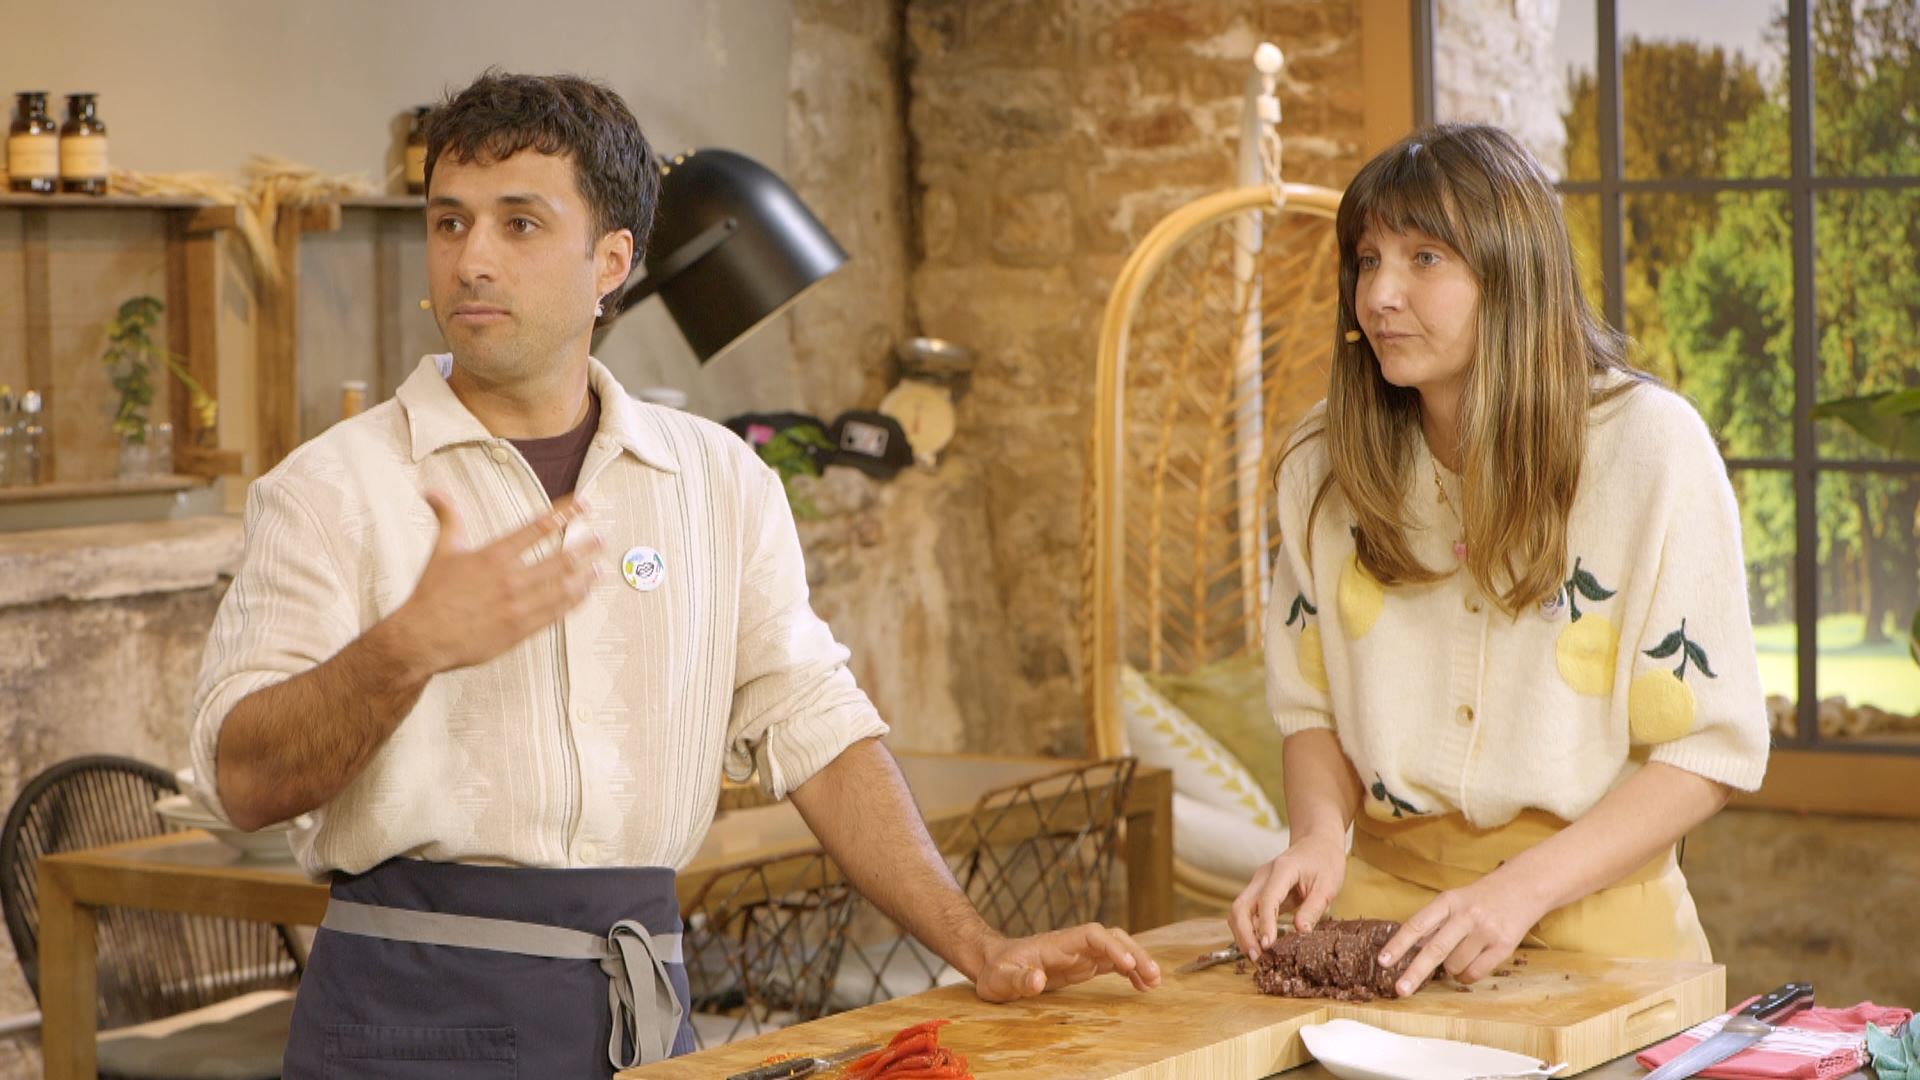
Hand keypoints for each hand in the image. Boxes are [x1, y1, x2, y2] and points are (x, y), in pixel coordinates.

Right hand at [386, 491, 602, 675]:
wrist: (423, 638)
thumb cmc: (432, 595)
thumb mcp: (442, 551)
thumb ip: (448, 518)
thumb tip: (434, 492)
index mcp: (494, 556)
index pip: (539, 526)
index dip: (566, 512)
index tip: (584, 503)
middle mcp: (511, 579)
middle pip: (561, 558)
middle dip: (586, 546)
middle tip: (602, 539)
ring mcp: (519, 605)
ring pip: (565, 587)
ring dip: (587, 575)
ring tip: (601, 567)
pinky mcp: (522, 629)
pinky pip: (557, 612)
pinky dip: (575, 600)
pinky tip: (585, 593)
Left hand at [971, 923, 1160, 1000]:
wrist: (992, 965)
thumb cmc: (995, 970)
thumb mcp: (1000, 979)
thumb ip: (1018, 980)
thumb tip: (1037, 981)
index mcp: (1056, 943)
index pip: (1092, 935)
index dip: (1112, 946)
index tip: (1128, 963)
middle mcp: (1073, 945)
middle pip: (1112, 938)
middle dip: (1134, 952)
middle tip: (1153, 975)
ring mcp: (1079, 954)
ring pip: (1117, 949)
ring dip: (1137, 961)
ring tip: (1155, 981)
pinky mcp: (1082, 966)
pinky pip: (1112, 964)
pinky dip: (1130, 972)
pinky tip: (1142, 985)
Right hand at [1229, 829, 1346, 956]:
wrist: (1317, 842)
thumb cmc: (1325, 861)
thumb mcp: (1328, 885)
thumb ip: (1313, 908)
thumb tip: (1300, 932)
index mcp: (1282, 870)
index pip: (1266, 900)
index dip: (1265, 924)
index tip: (1267, 946)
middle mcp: (1263, 876)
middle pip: (1240, 906)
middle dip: (1244, 934)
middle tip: (1257, 958)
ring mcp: (1258, 883)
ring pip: (1238, 911)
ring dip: (1242, 934)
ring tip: (1256, 957)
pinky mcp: (1259, 892)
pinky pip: (1246, 912)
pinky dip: (1248, 930)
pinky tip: (1258, 946)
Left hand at [1374, 871, 1548, 995]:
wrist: (1523, 888)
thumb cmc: (1480, 898)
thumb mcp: (1453, 900)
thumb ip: (1433, 923)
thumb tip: (1406, 950)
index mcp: (1448, 901)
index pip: (1417, 925)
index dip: (1398, 944)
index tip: (1383, 961)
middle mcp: (1466, 915)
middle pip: (1435, 949)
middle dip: (1415, 972)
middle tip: (1400, 989)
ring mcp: (1486, 931)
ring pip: (1455, 965)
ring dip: (1449, 971)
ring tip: (1455, 960)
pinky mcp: (1503, 946)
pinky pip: (1475, 973)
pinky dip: (1465, 977)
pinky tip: (1467, 968)